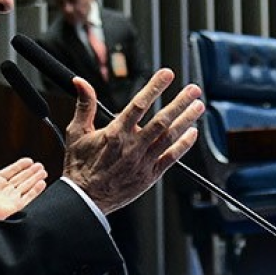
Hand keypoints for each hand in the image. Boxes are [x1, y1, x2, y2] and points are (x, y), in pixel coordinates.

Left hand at [0, 158, 47, 222]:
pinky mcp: (15, 207)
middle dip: (31, 172)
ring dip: (35, 179)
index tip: (29, 160)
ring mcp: (9, 198)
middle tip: (40, 166)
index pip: (11, 171)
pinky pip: (29, 197)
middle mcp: (3, 190)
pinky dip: (36, 190)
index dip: (20, 166)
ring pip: (26, 186)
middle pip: (20, 179)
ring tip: (43, 172)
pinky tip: (42, 183)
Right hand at [63, 68, 202, 213]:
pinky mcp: (150, 175)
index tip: (167, 74)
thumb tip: (80, 82)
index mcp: (115, 133)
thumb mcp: (77, 132)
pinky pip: (171, 158)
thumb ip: (84, 105)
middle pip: (161, 120)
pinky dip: (184, 145)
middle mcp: (132, 146)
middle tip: (194, 89)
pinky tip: (193, 132)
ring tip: (198, 106)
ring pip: (170, 137)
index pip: (139, 105)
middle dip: (180, 102)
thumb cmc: (80, 167)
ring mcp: (143, 161)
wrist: (85, 199)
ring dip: (186, 120)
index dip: (154, 87)